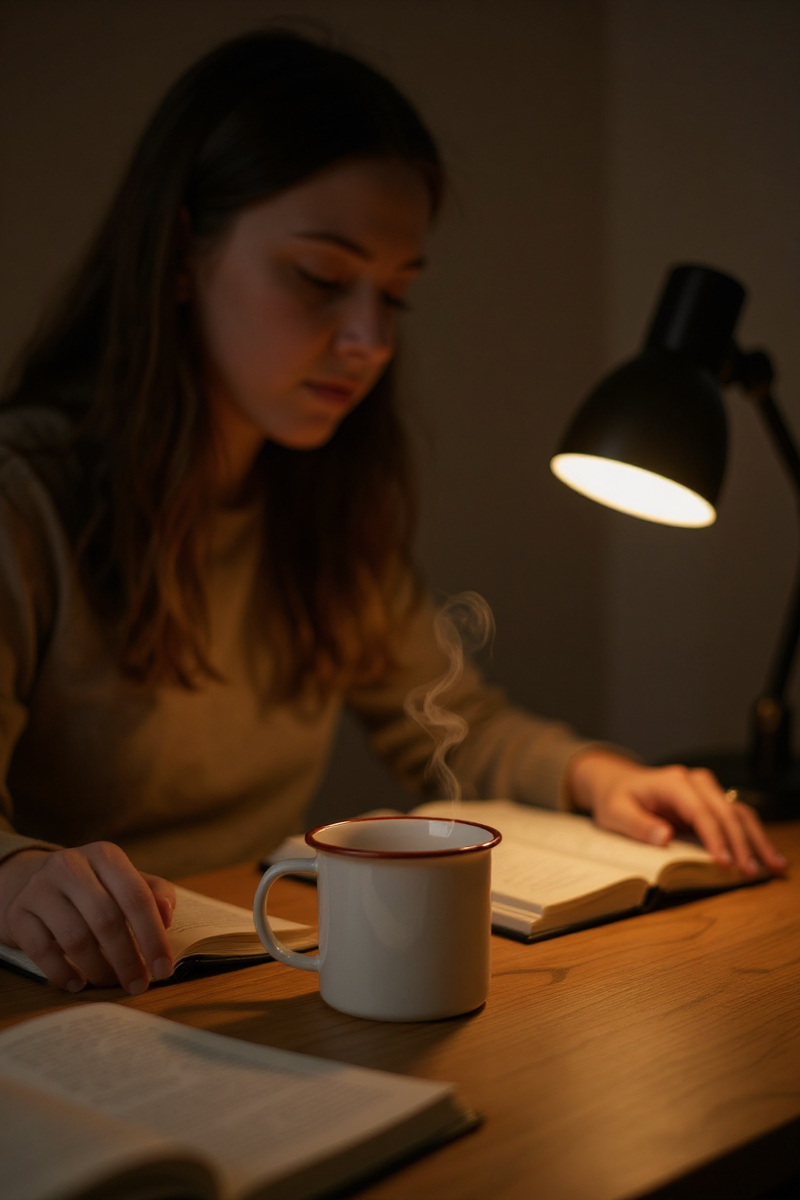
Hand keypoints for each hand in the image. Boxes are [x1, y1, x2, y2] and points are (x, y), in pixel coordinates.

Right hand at [0, 843, 175, 993]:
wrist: (33, 881)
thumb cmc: (93, 887)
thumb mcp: (125, 881)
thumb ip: (154, 894)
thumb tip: (166, 916)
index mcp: (105, 855)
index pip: (135, 896)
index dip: (153, 936)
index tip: (163, 968)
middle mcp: (70, 865)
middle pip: (106, 920)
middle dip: (127, 959)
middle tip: (138, 985)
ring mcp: (39, 888)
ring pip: (75, 938)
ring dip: (98, 969)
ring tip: (110, 982)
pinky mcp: (17, 913)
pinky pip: (41, 951)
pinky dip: (62, 973)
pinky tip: (78, 984)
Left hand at [567, 750, 787, 875]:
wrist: (619, 782)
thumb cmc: (616, 799)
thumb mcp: (615, 812)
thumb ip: (638, 825)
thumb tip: (665, 837)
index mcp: (673, 782)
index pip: (700, 811)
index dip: (714, 837)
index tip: (724, 863)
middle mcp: (696, 782)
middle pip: (726, 812)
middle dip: (741, 843)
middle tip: (751, 872)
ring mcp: (708, 790)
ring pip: (740, 813)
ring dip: (757, 840)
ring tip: (772, 867)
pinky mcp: (713, 801)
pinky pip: (738, 818)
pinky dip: (753, 836)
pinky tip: (766, 856)